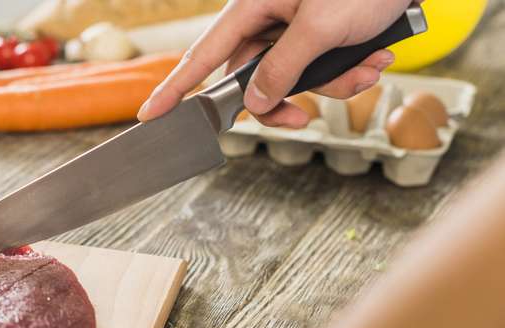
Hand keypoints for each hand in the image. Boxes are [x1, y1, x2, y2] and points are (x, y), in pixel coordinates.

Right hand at [138, 0, 418, 127]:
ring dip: (331, 85)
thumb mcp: (320, 27)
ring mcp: (294, 28)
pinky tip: (375, 58)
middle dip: (286, 99)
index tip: (151, 113)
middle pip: (253, 79)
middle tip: (299, 118)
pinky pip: (319, 69)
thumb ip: (282, 69)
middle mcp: (268, 19)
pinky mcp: (319, 35)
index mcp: (252, 7)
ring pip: (293, 79)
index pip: (203, 56)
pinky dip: (347, 72)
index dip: (175, 88)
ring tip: (368, 66)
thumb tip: (256, 102)